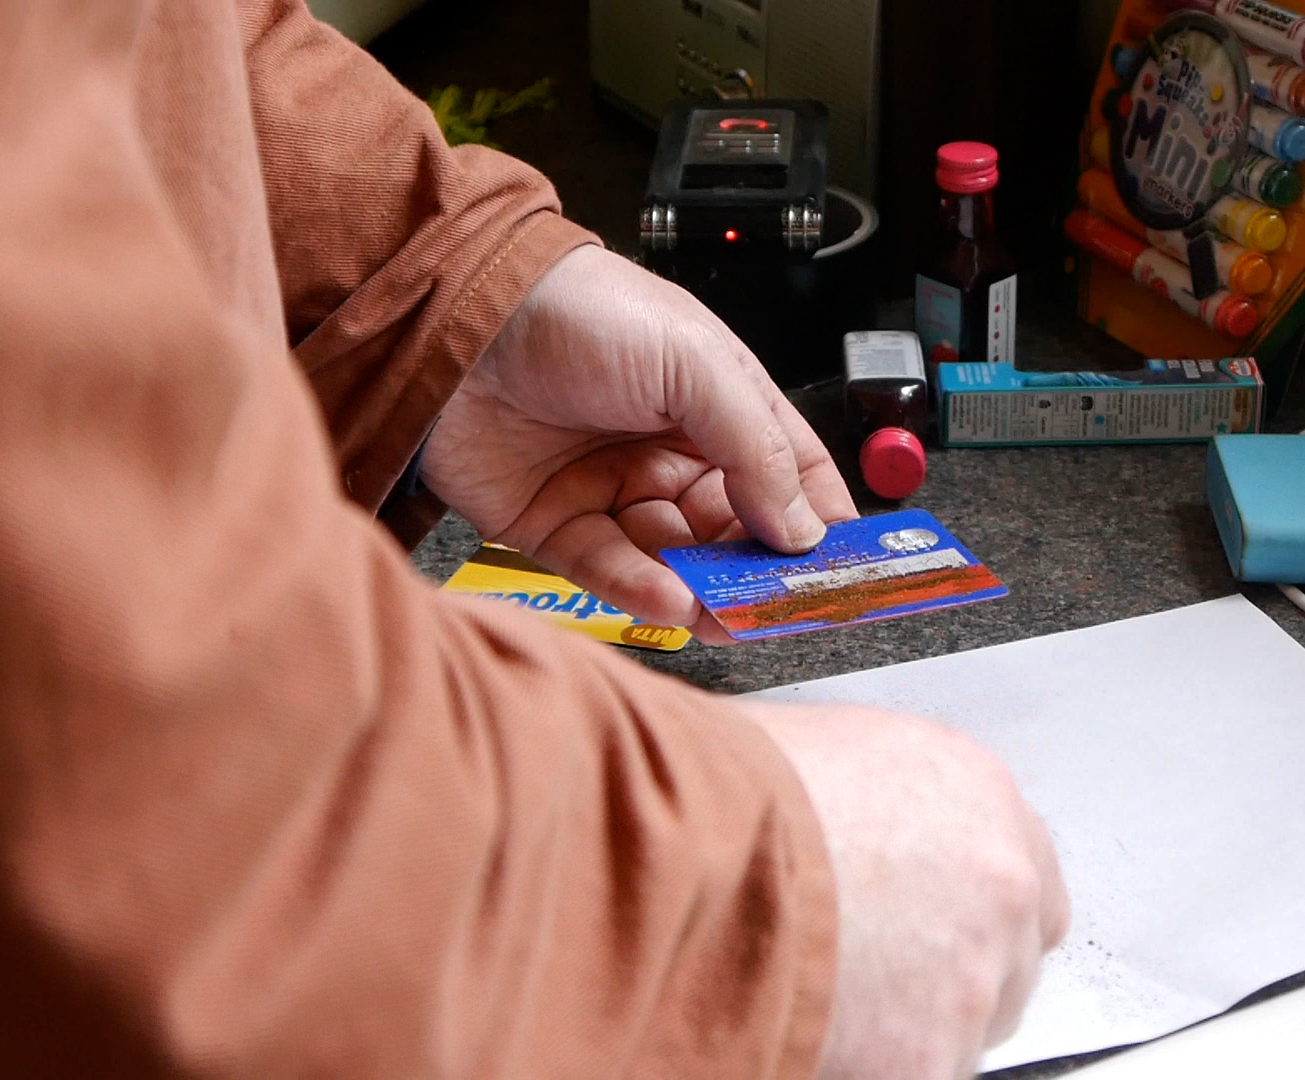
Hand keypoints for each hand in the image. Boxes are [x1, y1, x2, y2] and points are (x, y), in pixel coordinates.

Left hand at [420, 245, 856, 641]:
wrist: (457, 316)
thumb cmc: (575, 309)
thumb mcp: (694, 362)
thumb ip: (758, 446)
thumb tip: (804, 526)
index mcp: (714, 400)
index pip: (788, 470)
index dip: (819, 518)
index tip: (847, 568)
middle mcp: (667, 448)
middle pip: (734, 527)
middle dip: (760, 569)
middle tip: (784, 606)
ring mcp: (611, 489)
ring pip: (675, 560)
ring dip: (704, 590)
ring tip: (727, 613)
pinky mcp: (553, 526)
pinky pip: (609, 571)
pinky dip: (641, 590)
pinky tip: (670, 598)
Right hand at [740, 700, 1069, 1079]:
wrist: (691, 855)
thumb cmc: (731, 792)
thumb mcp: (824, 751)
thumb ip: (875, 799)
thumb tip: (847, 817)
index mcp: (976, 797)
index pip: (1025, 878)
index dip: (972, 910)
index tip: (936, 923)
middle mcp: (997, 885)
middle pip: (1009, 960)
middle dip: (948, 973)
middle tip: (875, 970)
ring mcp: (972, 979)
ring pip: (964, 1032)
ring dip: (909, 1027)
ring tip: (828, 998)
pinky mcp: (927, 1060)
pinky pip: (915, 1074)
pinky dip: (872, 1066)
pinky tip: (816, 1032)